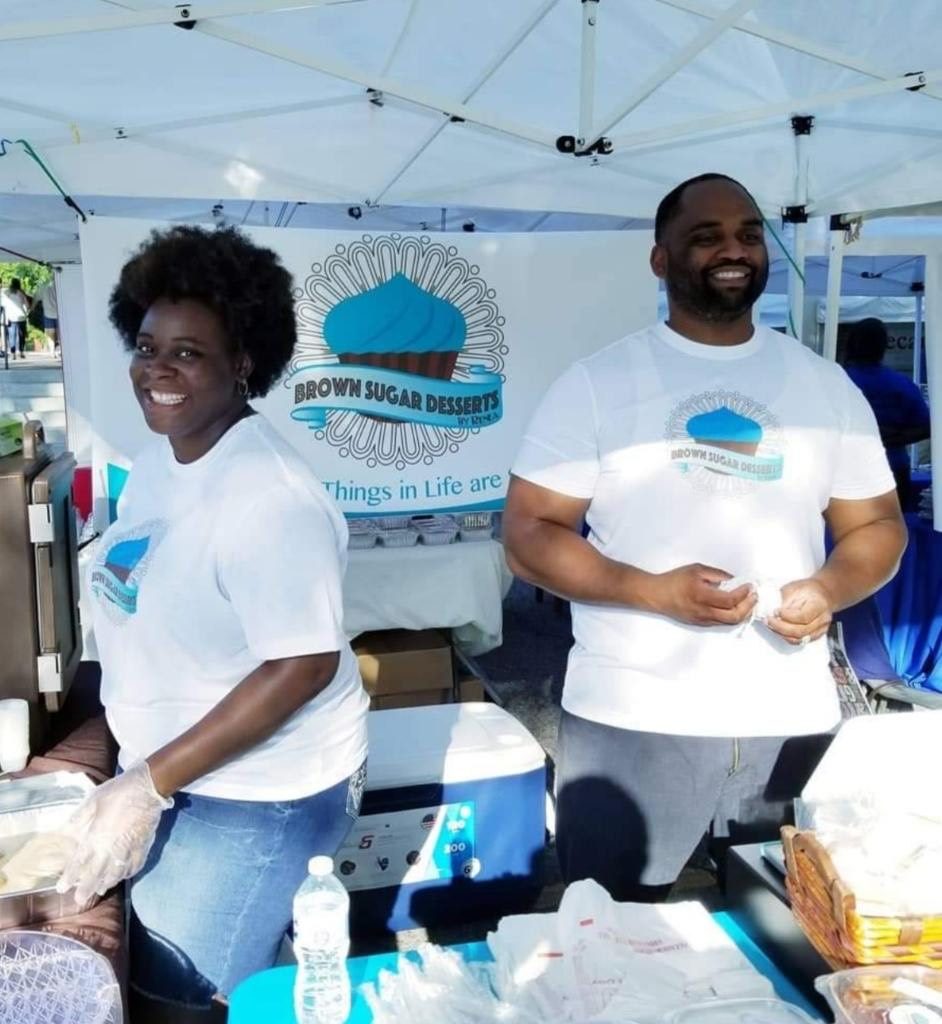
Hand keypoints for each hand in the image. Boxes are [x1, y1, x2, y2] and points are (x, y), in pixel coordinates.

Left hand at [56, 761, 172, 906]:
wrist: (149, 787)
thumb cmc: (118, 792)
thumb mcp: (93, 801)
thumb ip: (79, 819)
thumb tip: (64, 832)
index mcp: (96, 837)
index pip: (79, 862)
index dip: (69, 877)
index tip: (62, 888)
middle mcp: (111, 848)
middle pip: (97, 874)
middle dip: (86, 888)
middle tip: (79, 900)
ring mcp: (129, 849)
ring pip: (116, 873)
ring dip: (107, 883)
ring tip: (101, 890)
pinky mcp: (143, 846)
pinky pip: (135, 866)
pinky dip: (128, 873)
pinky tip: (124, 875)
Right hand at [647, 564, 756, 626]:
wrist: (656, 595)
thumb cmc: (675, 579)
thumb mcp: (697, 570)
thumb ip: (718, 575)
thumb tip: (736, 581)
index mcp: (701, 595)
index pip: (730, 600)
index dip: (744, 594)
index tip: (750, 586)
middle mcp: (703, 611)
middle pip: (734, 616)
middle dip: (748, 607)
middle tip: (753, 596)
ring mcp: (701, 620)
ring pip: (729, 622)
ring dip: (742, 613)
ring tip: (747, 602)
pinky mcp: (700, 624)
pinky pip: (721, 622)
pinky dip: (731, 615)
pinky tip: (735, 607)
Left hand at [765, 578, 833, 645]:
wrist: (821, 594)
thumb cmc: (807, 589)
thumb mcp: (793, 589)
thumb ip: (784, 601)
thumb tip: (771, 611)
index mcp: (819, 604)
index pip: (803, 617)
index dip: (786, 616)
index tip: (775, 611)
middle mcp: (822, 619)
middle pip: (800, 631)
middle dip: (780, 627)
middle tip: (768, 620)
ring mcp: (821, 629)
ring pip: (799, 639)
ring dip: (781, 634)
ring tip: (770, 625)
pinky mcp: (815, 635)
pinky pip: (799, 641)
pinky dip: (786, 637)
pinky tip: (778, 630)